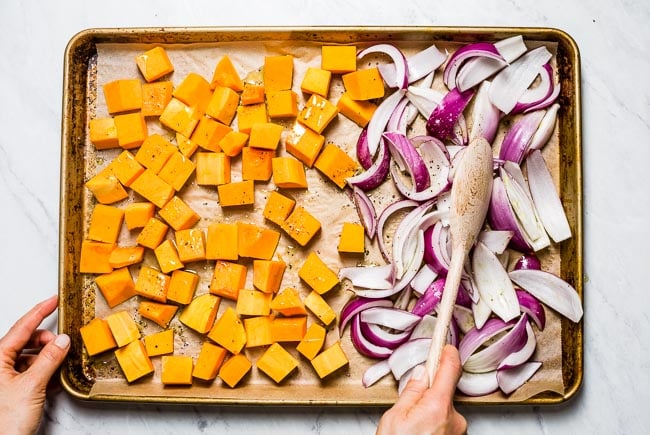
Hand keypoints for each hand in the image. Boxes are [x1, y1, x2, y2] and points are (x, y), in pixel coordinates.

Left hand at [0, 295, 69, 434]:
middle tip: (63, 345)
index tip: (53, 299)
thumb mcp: (31, 386)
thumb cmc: (3, 422)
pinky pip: (31, 373)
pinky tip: (54, 380)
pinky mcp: (11, 391)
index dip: (40, 311)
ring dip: (47, 359)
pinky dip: (44, 373)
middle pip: (27, 341)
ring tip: (59, 366)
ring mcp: (4, 379)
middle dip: (47, 341)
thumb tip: (62, 341)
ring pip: (30, 358)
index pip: (22, 327)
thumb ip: (49, 360)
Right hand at [377, 344, 466, 434]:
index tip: (446, 346)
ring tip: (413, 428)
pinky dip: (435, 424)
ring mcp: (458, 431)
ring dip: (431, 412)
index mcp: (438, 407)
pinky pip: (447, 423)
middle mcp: (454, 418)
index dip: (448, 354)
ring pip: (444, 409)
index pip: (450, 369)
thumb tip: (420, 373)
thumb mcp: (395, 418)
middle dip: (428, 393)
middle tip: (410, 408)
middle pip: (444, 391)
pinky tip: (421, 433)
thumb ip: (410, 393)